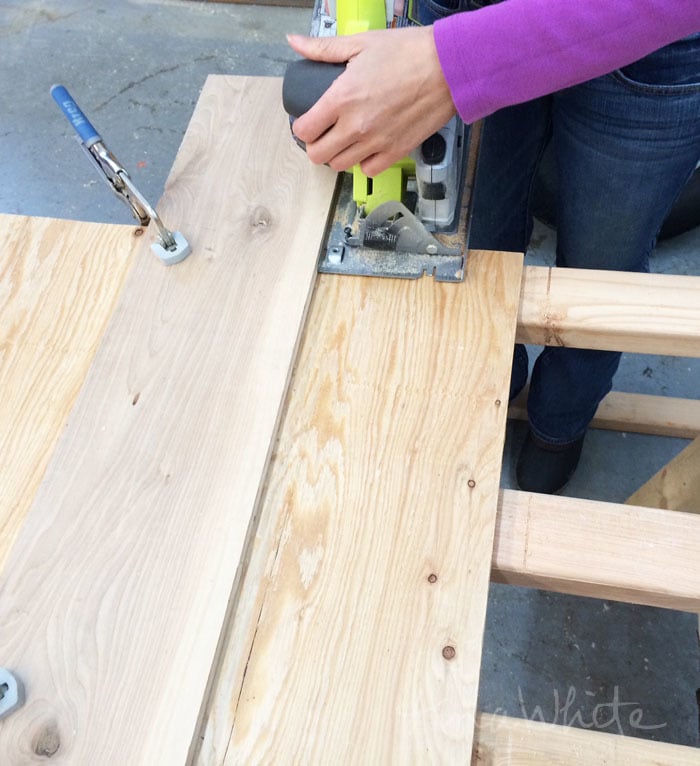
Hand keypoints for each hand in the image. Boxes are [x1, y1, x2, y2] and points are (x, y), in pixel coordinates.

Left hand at [287, 27, 456, 176]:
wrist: (447, 67)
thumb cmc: (407, 52)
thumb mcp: (361, 43)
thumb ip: (324, 49)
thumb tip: (295, 43)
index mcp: (342, 98)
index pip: (305, 130)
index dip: (302, 127)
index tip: (308, 121)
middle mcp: (355, 126)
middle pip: (318, 155)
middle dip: (316, 145)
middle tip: (323, 134)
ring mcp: (376, 142)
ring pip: (340, 165)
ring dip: (338, 154)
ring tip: (345, 139)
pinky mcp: (395, 152)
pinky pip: (368, 170)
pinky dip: (364, 162)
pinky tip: (367, 147)